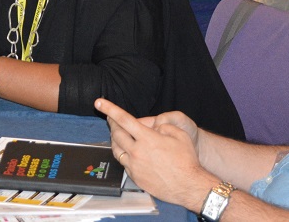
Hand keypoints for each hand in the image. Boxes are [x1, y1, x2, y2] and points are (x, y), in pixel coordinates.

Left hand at [96, 98, 214, 210]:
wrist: (189, 186)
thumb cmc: (187, 161)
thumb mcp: (179, 134)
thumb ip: (163, 126)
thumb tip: (153, 127)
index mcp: (147, 138)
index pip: (123, 119)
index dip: (109, 109)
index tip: (99, 103)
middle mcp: (137, 152)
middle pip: (116, 134)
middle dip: (112, 124)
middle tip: (111, 119)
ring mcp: (134, 166)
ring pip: (116, 149)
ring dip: (115, 140)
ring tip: (118, 134)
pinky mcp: (135, 177)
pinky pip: (124, 163)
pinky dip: (124, 155)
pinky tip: (130, 153)